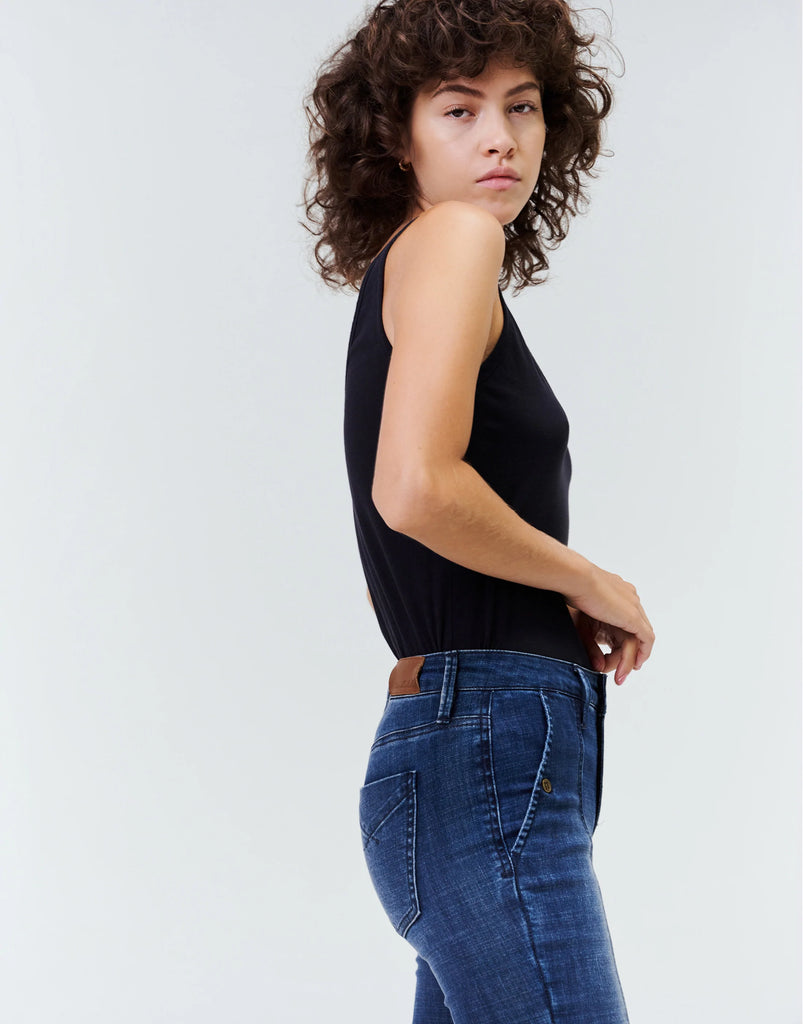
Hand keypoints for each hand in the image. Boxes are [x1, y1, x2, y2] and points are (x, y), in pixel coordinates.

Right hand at [566, 565, 654, 684]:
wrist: (574, 578)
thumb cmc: (568, 590)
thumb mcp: (580, 619)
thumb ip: (589, 641)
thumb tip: (595, 664)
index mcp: (616, 590)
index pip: (625, 617)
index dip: (621, 637)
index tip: (612, 652)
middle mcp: (629, 597)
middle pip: (635, 629)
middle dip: (631, 650)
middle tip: (622, 668)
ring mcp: (633, 606)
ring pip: (640, 636)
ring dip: (633, 657)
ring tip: (624, 673)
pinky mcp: (633, 617)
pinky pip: (646, 639)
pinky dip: (643, 653)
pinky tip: (635, 665)